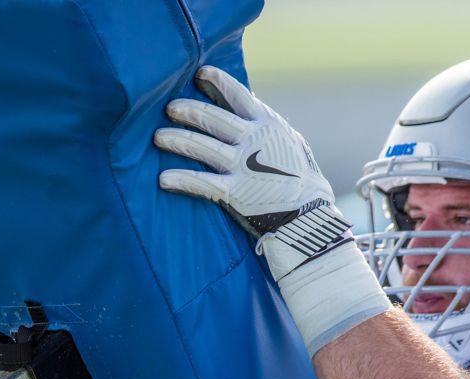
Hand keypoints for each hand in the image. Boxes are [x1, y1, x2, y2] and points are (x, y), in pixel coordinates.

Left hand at [155, 66, 351, 280]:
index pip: (238, 94)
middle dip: (187, 110)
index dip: (216, 81)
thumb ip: (267, 126)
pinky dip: (180, 179)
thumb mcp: (290, 142)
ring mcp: (242, 166)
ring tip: (158, 137)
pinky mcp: (235, 193)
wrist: (310, 213)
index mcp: (268, 124)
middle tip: (170, 108)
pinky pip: (200, 182)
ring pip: (200, 146)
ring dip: (176, 140)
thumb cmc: (302, 177)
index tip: (200, 74)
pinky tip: (163, 179)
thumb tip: (248, 106)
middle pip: (211, 118)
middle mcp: (253, 141)